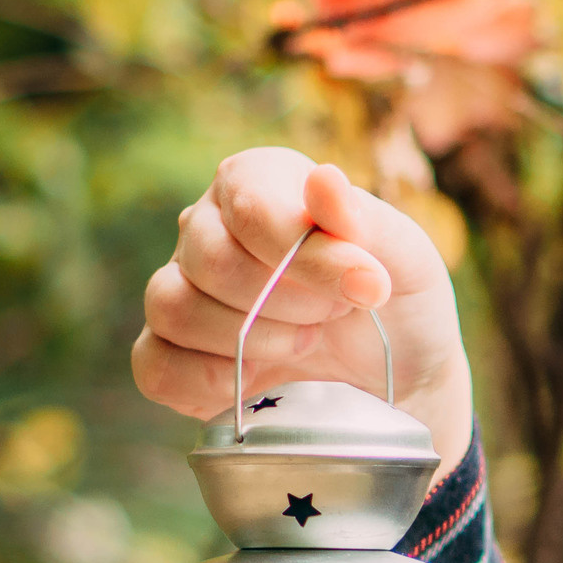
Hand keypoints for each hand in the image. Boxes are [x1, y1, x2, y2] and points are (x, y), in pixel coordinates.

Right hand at [136, 150, 473, 479]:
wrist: (396, 382)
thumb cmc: (397, 305)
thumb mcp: (407, 260)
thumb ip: (368, 223)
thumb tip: (326, 180)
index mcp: (259, 183)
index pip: (251, 205)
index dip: (306, 255)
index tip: (367, 288)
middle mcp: (207, 227)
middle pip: (212, 261)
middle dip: (291, 303)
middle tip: (335, 316)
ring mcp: (181, 288)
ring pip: (175, 307)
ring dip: (256, 340)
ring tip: (307, 340)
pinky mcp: (169, 353)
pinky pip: (156, 365)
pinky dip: (213, 381)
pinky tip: (265, 380)